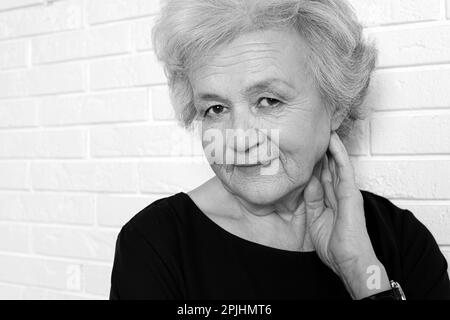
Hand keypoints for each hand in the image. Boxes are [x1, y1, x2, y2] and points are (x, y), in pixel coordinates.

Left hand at [304, 131, 389, 298]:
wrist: (349, 260)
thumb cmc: (334, 246)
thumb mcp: (315, 219)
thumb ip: (312, 200)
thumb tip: (307, 182)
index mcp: (331, 201)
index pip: (321, 177)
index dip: (313, 163)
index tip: (303, 150)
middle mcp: (339, 193)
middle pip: (328, 167)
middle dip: (320, 151)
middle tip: (312, 133)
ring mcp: (346, 191)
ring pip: (337, 163)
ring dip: (330, 146)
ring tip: (323, 129)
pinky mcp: (351, 192)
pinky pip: (344, 168)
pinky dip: (339, 153)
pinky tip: (333, 140)